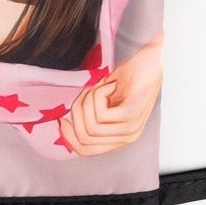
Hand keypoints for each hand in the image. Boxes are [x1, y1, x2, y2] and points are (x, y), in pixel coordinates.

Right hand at [58, 28, 163, 155]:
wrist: (144, 54)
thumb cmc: (125, 73)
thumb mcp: (104, 99)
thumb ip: (91, 116)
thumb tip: (64, 124)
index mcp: (119, 137)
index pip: (86, 150)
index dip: (69, 137)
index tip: (61, 120)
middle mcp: (127, 137)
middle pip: (85, 141)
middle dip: (77, 115)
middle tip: (85, 93)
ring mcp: (131, 127)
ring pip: (91, 127)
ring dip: (87, 102)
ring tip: (98, 85)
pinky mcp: (131, 115)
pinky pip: (100, 114)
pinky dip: (97, 95)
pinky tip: (109, 83)